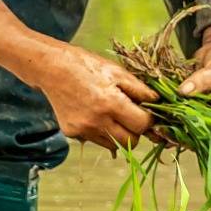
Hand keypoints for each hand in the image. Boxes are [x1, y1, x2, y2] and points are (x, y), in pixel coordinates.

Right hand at [33, 43, 157, 150]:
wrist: (52, 69)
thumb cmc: (87, 66)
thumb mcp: (117, 72)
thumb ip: (140, 90)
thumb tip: (158, 102)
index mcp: (110, 103)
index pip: (142, 125)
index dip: (149, 120)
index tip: (148, 113)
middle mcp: (96, 121)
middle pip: (130, 141)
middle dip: (137, 131)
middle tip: (134, 117)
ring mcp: (83, 130)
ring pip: (114, 144)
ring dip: (120, 134)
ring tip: (114, 114)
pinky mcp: (72, 134)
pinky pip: (97, 140)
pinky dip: (103, 132)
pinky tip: (97, 115)